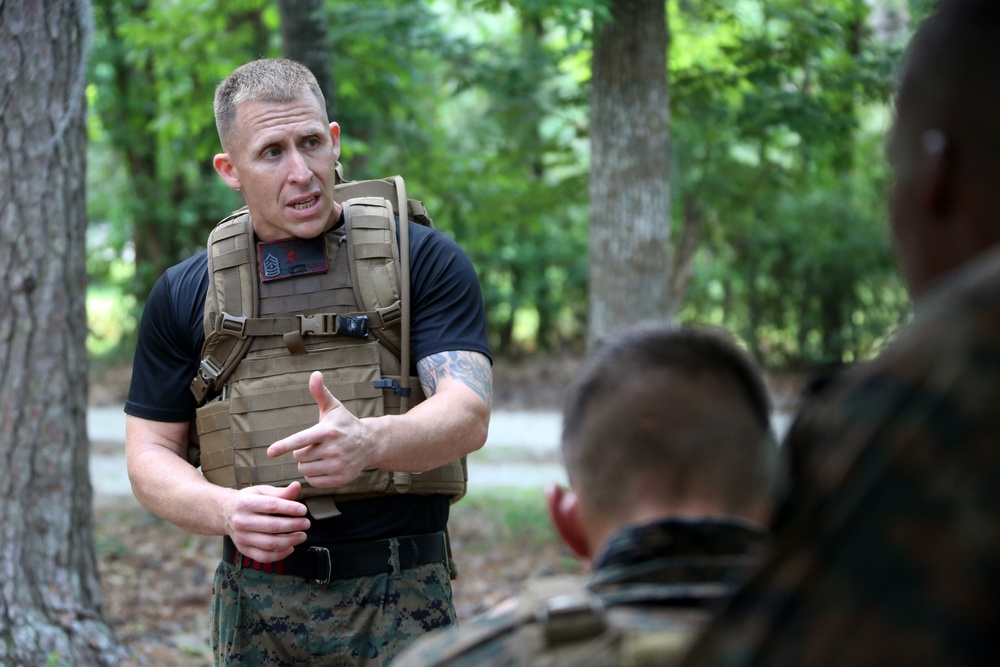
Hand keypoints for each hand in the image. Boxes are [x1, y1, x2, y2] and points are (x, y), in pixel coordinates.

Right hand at [223, 481, 309, 562]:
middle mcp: (241, 521)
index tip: (303, 510)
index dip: (290, 508)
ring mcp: (241, 538)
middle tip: (306, 523)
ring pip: (270, 544)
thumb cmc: (249, 500)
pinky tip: (290, 547)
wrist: (225, 513)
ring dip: (290, 541)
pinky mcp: (243, 549)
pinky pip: (264, 557)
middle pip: (272, 526)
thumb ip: (280, 492)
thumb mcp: (262, 491)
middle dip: (294, 526)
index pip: (272, 506)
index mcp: (246, 503)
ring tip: (302, 535)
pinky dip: (280, 555)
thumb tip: (297, 486)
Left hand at [267, 371, 371, 487]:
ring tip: (319, 455)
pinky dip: (314, 475)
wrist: (370, 443)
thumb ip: (320, 392)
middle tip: (315, 445)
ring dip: (307, 464)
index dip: (285, 445)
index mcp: (328, 431)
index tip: (270, 452)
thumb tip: (315, 374)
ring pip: (304, 470)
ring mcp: (338, 465)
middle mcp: (334, 449)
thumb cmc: (345, 423)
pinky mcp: (340, 479)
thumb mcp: (333, 407)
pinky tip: (324, 466)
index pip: (302, 439)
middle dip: (302, 451)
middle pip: (299, 456)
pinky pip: (314, 482)